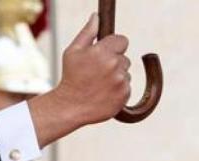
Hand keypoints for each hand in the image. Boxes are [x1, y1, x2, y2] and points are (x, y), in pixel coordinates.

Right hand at [28, 13, 131, 146]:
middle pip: (124, 57)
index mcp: (103, 52)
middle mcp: (115, 66)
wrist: (72, 105)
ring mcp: (121, 81)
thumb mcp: (73, 51)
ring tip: (100, 82)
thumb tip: (96, 17)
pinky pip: (127, 85)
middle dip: (114, 61)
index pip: (122, 40)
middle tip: (97, 70)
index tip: (108, 50)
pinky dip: (119, 88)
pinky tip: (105, 91)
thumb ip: (88, 33)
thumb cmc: (71, 76)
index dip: (115, 44)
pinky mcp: (125, 94)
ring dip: (117, 75)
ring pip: (126, 72)